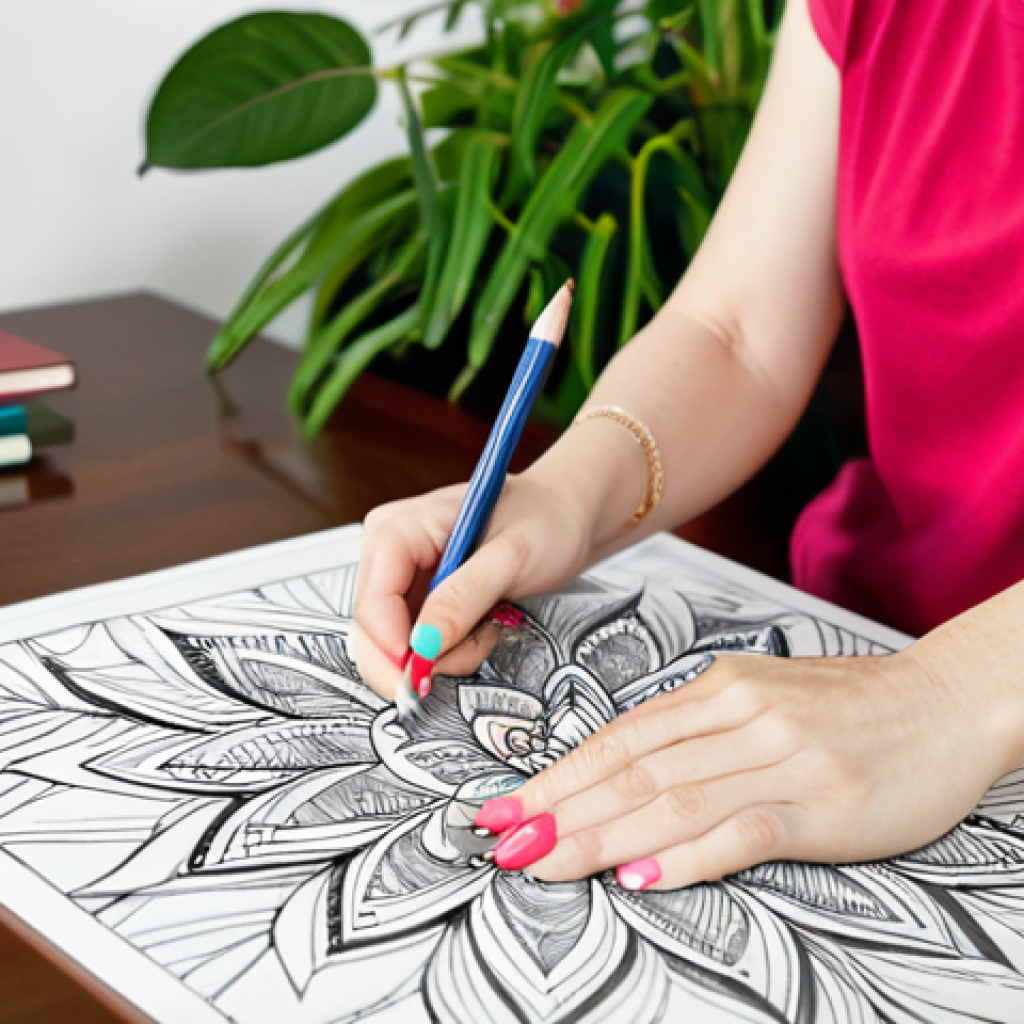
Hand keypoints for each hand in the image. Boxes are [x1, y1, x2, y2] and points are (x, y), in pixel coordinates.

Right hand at [353, 472, 591, 698]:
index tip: (425, 673)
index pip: (373, 603)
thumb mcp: (510, 557)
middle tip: (469, 654)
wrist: (565, 517)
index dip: (394, 647)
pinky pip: (418, 645)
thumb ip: (464, 599)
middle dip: (421, 657)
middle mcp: (390, 554)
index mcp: (398, 528)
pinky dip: (451, 651)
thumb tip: (423, 645)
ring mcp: (403, 579)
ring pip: (394, 647)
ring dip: (444, 655)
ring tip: (486, 629)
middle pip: (372, 631)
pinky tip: (480, 627)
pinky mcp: (420, 600)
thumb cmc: (544, 519)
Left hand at [486, 648, 1017, 889]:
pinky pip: (741, 830)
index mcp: (720, 689)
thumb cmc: (846, 705)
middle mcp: (741, 716)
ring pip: (671, 798)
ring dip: (599, 837)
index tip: (505, 806)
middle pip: (631, 770)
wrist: (943, 703)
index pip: (619, 738)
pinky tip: (641, 878)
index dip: (556, 775)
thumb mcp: (762, 693)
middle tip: (503, 843)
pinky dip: (686, 855)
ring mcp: (781, 758)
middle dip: (558, 810)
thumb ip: (696, 726)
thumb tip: (621, 765)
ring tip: (544, 863)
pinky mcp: (822, 803)